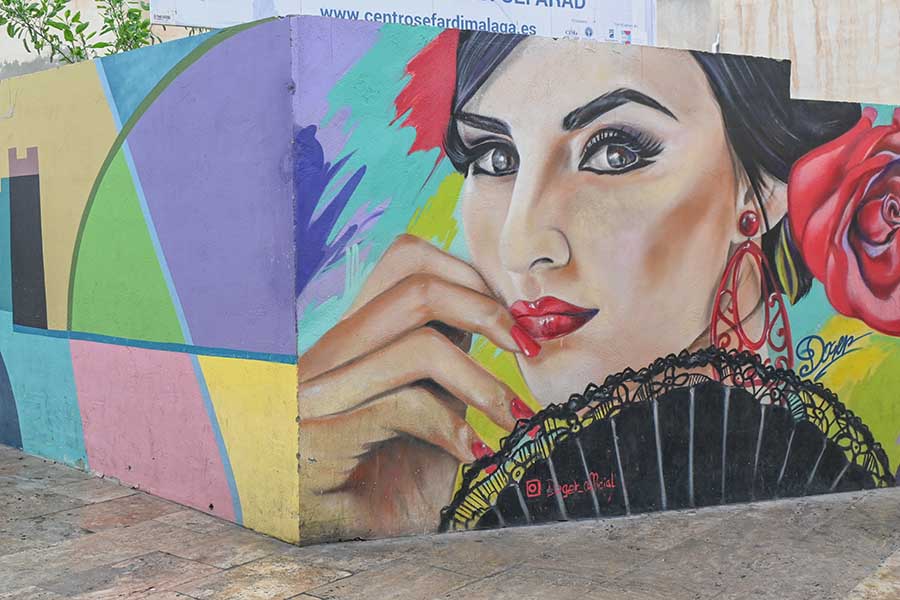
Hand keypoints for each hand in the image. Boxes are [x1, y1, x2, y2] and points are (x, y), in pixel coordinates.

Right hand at [298, 235, 534, 538]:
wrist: (348, 552)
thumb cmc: (394, 481)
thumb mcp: (431, 403)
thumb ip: (450, 353)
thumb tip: (504, 309)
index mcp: (352, 338)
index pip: (405, 258)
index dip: (471, 275)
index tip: (516, 320)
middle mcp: (326, 354)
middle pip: (414, 282)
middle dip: (487, 309)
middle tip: (528, 349)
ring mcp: (315, 394)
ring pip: (416, 342)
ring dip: (481, 380)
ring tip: (510, 416)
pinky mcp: (319, 438)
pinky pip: (403, 404)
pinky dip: (452, 426)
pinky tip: (471, 454)